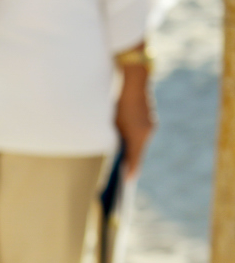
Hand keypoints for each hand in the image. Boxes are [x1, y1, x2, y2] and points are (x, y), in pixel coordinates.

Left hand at [115, 62, 155, 176]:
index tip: (127, 182)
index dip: (130, 171)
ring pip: (139, 143)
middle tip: (123, 178)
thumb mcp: (112, 123)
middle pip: (138, 152)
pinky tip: (127, 144)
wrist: (134, 80)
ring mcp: (150, 124)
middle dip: (130, 164)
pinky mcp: (149, 118)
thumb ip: (115, 139)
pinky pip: (141, 134)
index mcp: (138, 135)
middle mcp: (147, 131)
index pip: (134, 159)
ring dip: (132, 151)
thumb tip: (116, 153)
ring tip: (123, 163)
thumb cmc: (118, 102)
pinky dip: (134, 141)